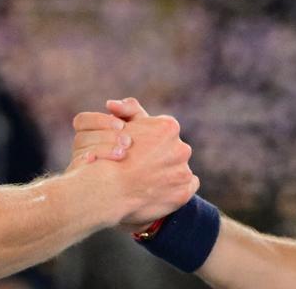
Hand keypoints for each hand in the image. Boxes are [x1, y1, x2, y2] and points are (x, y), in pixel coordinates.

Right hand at [73, 98, 198, 226]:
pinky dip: (176, 189)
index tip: (139, 151)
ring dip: (169, 174)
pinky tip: (158, 190)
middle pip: (175, 150)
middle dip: (163, 157)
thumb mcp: (119, 126)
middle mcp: (181, 148)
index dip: (152, 141)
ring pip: (180, 169)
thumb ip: (127, 109)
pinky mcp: (183, 192)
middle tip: (142, 167)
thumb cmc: (109, 155)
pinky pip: (188, 186)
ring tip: (147, 181)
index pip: (166, 131)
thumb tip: (117, 103)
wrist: (107, 191)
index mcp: (169, 128)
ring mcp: (183, 172)